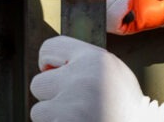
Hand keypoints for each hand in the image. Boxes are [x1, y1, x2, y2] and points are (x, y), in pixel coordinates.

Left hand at [30, 35, 163, 121]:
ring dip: (54, 117)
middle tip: (77, 105)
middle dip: (52, 96)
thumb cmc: (125, 109)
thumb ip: (88, 64)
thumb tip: (56, 62)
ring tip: (81, 118)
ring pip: (38, 110)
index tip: (58, 76)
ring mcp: (71, 105)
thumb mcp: (116, 75)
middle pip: (38, 83)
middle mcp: (82, 78)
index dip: (50, 65)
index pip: (50, 48)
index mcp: (96, 60)